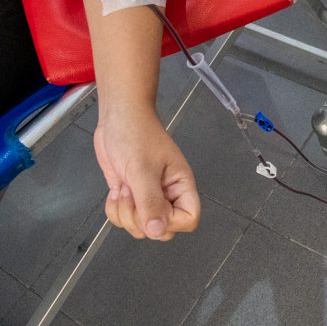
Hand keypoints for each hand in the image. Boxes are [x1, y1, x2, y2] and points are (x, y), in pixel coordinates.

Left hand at [94, 109, 200, 239]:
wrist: (118, 118)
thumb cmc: (136, 134)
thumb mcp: (142, 169)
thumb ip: (150, 202)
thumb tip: (158, 232)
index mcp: (181, 185)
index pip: (188, 219)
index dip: (170, 222)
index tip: (152, 208)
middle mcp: (167, 194)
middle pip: (162, 229)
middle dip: (140, 218)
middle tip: (133, 193)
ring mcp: (148, 196)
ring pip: (140, 227)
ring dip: (125, 212)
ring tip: (125, 186)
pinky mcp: (130, 196)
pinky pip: (124, 218)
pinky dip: (115, 209)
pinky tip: (116, 189)